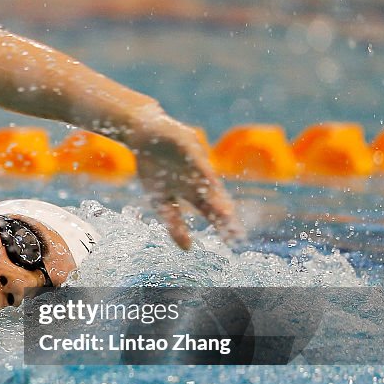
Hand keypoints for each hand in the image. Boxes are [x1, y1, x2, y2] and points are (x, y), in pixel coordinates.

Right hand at [132, 116, 242, 249]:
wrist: (145, 133)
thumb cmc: (153, 167)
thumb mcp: (160, 200)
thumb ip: (174, 224)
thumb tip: (187, 250)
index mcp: (191, 193)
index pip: (210, 213)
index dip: (221, 227)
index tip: (232, 243)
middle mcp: (197, 180)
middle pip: (213, 201)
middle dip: (224, 218)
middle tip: (237, 235)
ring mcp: (194, 164)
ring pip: (208, 184)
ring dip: (216, 198)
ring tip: (226, 214)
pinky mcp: (188, 147)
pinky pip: (195, 160)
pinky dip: (201, 171)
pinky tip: (210, 182)